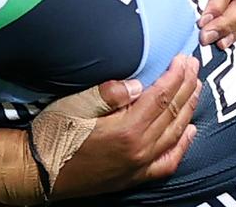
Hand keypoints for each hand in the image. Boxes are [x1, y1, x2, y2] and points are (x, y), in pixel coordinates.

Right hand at [50, 55, 200, 199]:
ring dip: (188, 109)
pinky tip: (188, 131)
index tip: (184, 59)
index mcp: (127, 130)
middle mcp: (139, 149)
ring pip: (175, 134)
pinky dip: (182, 145)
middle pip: (172, 113)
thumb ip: (109, 93)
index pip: (161, 97)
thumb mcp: (75, 105)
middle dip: (186, 87)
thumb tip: (138, 85)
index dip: (175, 76)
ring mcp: (140, 165)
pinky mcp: (135, 176)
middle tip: (194, 67)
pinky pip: (169, 161)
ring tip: (195, 89)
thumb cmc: (53, 136)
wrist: (39, 171)